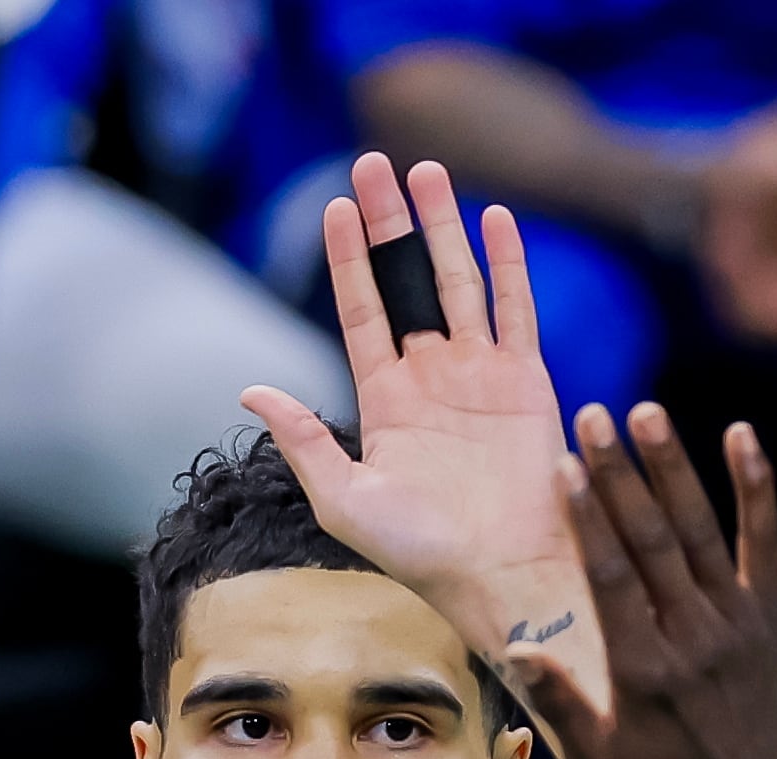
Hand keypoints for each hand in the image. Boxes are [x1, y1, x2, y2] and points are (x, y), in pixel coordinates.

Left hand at [244, 155, 588, 684]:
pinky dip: (508, 264)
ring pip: (457, 282)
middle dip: (390, 223)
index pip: (361, 311)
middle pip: (406, 280)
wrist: (503, 577)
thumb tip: (250, 388)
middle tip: (374, 163)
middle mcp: (430, 379)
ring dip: (442, 227)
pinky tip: (494, 217)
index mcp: (385, 401)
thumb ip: (302, 441)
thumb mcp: (345, 500)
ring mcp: (480, 376)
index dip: (347, 261)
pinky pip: (515, 310)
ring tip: (427, 170)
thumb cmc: (422, 554)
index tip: (335, 206)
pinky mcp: (526, 383)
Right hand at [503, 404, 776, 758]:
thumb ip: (559, 703)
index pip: (612, 578)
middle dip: (621, 475)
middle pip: (653, 541)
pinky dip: (755, 488)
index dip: (590, 518)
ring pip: (700, 531)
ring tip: (645, 414)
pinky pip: (764, 542)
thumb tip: (516, 648)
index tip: (567, 466)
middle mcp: (692, 638)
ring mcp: (736, 623)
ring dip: (673, 468)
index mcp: (643, 670)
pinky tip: (740, 435)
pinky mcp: (769, 616)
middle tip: (593, 416)